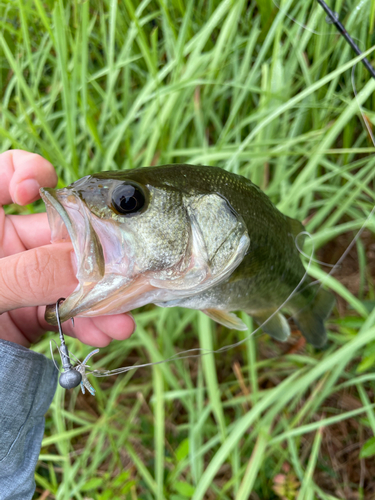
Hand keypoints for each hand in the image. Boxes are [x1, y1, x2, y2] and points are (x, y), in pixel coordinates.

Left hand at [0, 150, 134, 347]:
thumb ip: (25, 275)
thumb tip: (82, 262)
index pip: (4, 175)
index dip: (27, 172)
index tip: (34, 193)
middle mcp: (5, 246)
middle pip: (56, 233)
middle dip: (90, 255)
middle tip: (119, 271)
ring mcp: (24, 279)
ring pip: (69, 276)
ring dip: (98, 298)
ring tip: (120, 320)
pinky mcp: (34, 313)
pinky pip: (68, 311)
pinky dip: (89, 323)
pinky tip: (106, 333)